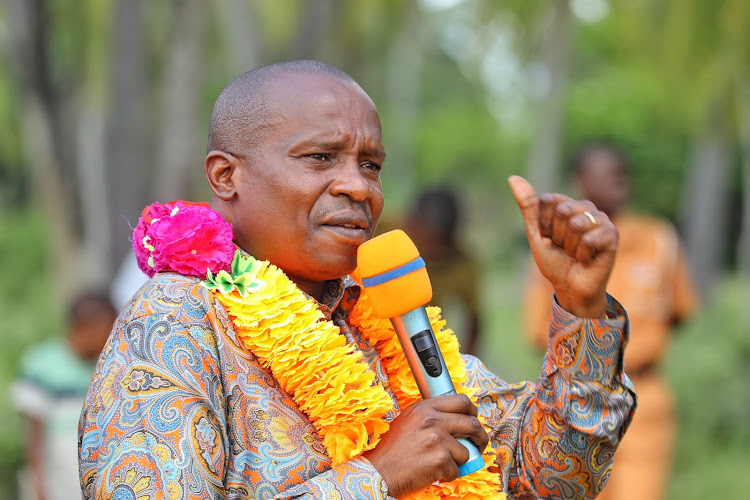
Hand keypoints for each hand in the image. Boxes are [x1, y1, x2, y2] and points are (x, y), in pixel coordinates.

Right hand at [363, 394, 488, 497]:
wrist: (377, 472)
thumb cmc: (391, 451)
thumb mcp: (409, 422)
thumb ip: (431, 417)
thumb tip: (457, 422)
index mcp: (424, 408)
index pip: (460, 401)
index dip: (472, 412)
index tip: (473, 420)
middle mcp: (431, 420)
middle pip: (472, 423)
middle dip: (480, 437)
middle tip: (479, 445)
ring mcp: (437, 439)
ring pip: (466, 451)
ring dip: (457, 461)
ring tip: (440, 464)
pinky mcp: (440, 459)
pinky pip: (457, 469)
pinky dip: (448, 475)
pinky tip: (432, 473)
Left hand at [509, 175, 617, 317]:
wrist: (570, 288)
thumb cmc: (555, 262)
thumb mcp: (536, 234)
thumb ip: (528, 206)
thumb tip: (513, 177)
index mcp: (567, 204)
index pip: (547, 200)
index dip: (543, 224)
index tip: (549, 238)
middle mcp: (585, 207)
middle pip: (562, 210)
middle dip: (557, 236)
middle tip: (564, 248)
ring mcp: (601, 219)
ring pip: (576, 224)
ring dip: (570, 247)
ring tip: (576, 254)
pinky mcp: (612, 234)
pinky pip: (588, 239)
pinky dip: (582, 255)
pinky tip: (587, 260)